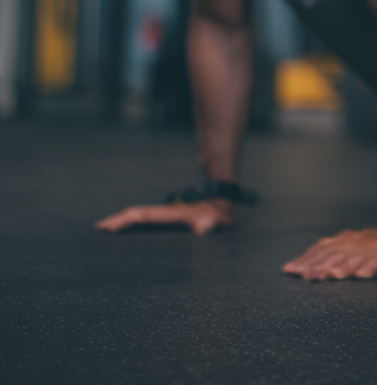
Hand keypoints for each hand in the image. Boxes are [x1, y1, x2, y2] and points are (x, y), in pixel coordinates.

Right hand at [95, 199, 233, 234]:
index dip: (124, 220)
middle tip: (97, 228)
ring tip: (104, 229)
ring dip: (123, 221)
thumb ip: (212, 224)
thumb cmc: (220, 214)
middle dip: (117, 220)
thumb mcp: (219, 220)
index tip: (105, 226)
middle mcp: (165, 213)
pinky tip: (126, 231)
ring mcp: (166, 215)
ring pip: (140, 216)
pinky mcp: (169, 219)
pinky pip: (146, 220)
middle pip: (136, 214)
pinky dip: (133, 223)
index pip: (143, 216)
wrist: (223, 201)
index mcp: (171, 214)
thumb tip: (203, 228)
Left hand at [282, 222, 376, 280]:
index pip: (322, 250)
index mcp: (345, 242)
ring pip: (356, 257)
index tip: (290, 270)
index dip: (306, 259)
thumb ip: (325, 257)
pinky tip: (363, 275)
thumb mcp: (349, 250)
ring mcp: (374, 248)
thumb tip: (289, 267)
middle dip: (320, 264)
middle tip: (308, 276)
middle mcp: (357, 242)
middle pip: (336, 253)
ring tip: (333, 275)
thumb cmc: (373, 249)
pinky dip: (371, 266)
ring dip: (344, 266)